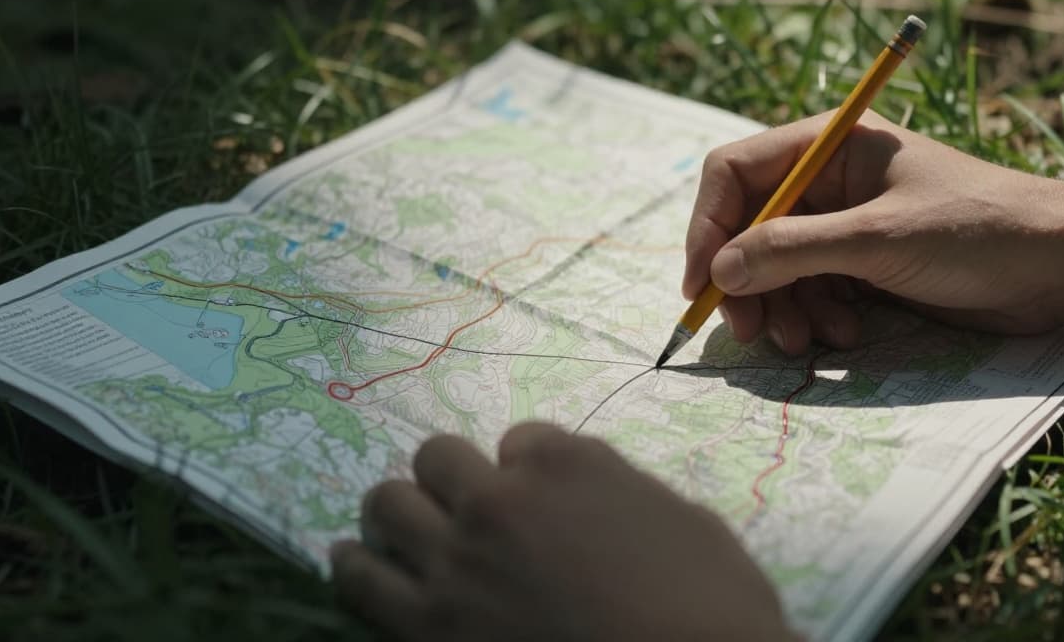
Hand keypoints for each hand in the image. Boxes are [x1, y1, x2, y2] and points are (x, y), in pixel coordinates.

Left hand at [331, 423, 796, 641]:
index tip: (534, 496)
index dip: (525, 469)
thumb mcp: (684, 522)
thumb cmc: (713, 609)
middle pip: (437, 457)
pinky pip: (360, 582)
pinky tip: (351, 561)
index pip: (520, 441)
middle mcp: (498, 500)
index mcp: (565, 465)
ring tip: (396, 527)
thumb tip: (591, 496)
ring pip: (387, 505)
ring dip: (397, 512)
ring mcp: (456, 563)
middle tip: (461, 508)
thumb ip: (618, 492)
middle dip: (450, 478)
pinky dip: (353, 567)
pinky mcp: (426, 628)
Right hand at [683, 110, 1063, 353]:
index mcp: (829, 146)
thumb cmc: (975, 231)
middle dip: (745, 281)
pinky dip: (816, 315)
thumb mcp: (876, 239)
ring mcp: (847, 224)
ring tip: (802, 343)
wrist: (1061, 266)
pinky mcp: (866, 264)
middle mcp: (829, 180)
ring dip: (782, 307)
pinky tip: (844, 335)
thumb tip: (720, 270)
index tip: (702, 283)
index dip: (709, 226)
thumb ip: (792, 250)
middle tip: (746, 332)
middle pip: (751, 226)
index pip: (737, 173)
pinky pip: (813, 289)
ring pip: (778, 266)